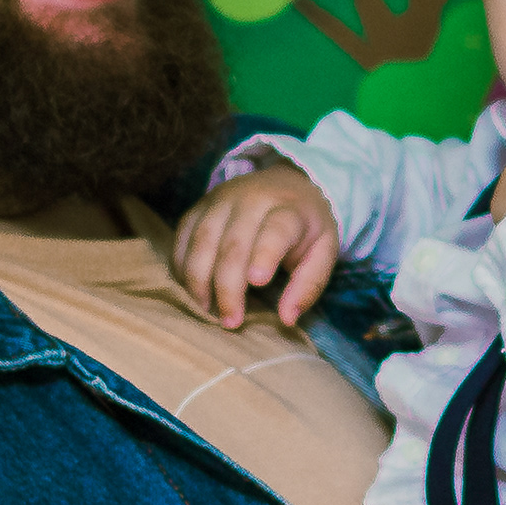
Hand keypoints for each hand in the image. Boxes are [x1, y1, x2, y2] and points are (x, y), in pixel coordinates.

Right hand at [172, 163, 340, 331]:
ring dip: (199, 280)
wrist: (285, 182)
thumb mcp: (323, 251)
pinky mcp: (198, 206)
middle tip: (230, 321)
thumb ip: (309, 284)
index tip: (258, 283)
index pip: (275, 231)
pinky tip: (191, 289)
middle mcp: (251, 199)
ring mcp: (220, 200)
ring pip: (201, 241)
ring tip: (207, 309)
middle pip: (233, 245)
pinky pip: (182, 237)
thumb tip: (287, 319)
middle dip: (228, 287)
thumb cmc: (304, 226)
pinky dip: (182, 266)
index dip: (265, 255)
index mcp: (288, 209)